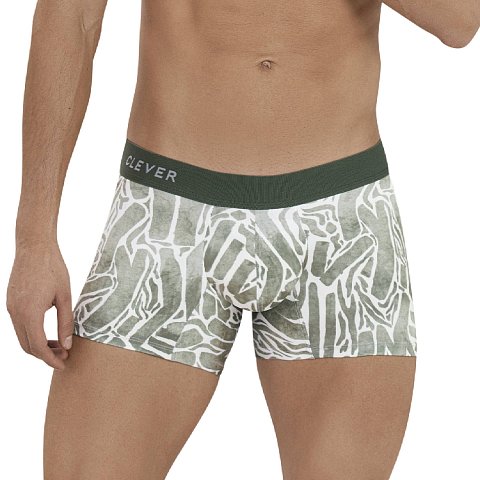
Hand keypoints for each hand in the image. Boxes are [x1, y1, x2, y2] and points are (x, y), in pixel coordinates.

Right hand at [6, 241, 73, 369]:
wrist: (35, 247)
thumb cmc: (53, 268)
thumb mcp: (65, 297)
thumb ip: (66, 322)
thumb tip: (68, 345)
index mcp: (29, 313)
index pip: (37, 347)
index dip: (50, 359)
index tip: (63, 365)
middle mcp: (15, 313)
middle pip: (27, 346)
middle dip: (45, 355)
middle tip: (65, 355)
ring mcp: (10, 307)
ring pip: (22, 337)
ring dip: (38, 345)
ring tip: (59, 345)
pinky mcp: (11, 302)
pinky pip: (19, 325)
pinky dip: (32, 334)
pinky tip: (48, 332)